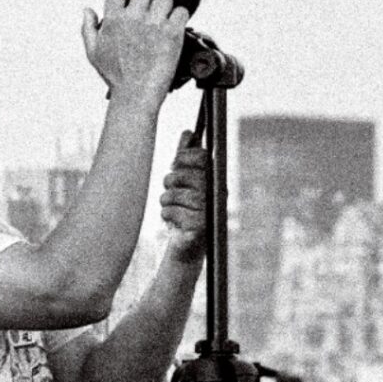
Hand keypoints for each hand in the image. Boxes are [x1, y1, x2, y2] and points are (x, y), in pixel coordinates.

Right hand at [82, 0, 190, 100]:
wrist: (135, 96)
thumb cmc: (115, 76)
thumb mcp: (93, 52)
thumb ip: (88, 28)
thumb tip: (88, 9)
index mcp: (113, 18)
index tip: (130, 1)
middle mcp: (134, 18)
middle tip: (150, 9)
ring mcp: (154, 25)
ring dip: (165, 5)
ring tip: (163, 18)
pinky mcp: (172, 35)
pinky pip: (181, 12)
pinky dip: (180, 17)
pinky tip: (175, 27)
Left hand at [159, 133, 209, 259]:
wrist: (187, 247)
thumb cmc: (185, 210)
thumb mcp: (184, 181)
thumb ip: (185, 158)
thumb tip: (189, 133)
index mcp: (216, 181)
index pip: (202, 157)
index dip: (184, 157)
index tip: (175, 163)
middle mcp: (217, 195)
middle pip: (185, 175)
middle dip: (170, 180)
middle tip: (170, 188)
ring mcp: (209, 212)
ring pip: (175, 193)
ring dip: (166, 199)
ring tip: (170, 206)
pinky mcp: (198, 228)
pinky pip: (172, 211)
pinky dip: (166, 214)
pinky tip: (172, 220)